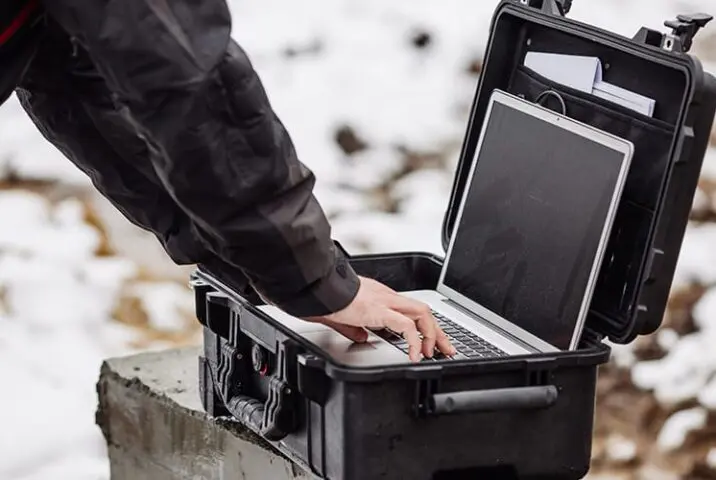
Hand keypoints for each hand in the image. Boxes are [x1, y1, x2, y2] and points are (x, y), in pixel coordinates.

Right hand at [304, 276, 455, 361]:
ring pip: (422, 314)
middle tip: (446, 350)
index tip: (431, 342)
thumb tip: (364, 338)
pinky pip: (406, 326)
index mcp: (379, 297)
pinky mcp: (379, 310)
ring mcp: (384, 302)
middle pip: (424, 310)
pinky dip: (415, 341)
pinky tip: (415, 355)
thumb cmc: (325, 298)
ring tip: (431, 353)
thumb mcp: (344, 318)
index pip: (411, 310)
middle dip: (438, 332)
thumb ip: (355, 328)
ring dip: (431, 335)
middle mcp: (386, 297)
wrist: (316, 289)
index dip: (425, 326)